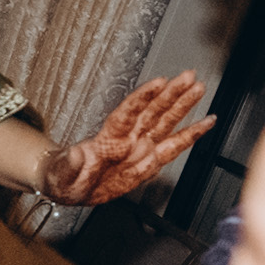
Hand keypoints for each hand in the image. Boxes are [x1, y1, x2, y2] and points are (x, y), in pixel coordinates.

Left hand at [37, 71, 211, 206]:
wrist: (70, 188)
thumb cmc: (64, 176)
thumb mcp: (60, 173)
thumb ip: (69, 164)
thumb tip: (74, 156)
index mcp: (106, 140)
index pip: (127, 113)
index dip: (142, 98)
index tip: (158, 83)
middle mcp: (126, 140)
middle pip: (152, 112)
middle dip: (171, 94)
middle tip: (189, 76)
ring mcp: (139, 149)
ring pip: (165, 123)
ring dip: (183, 106)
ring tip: (199, 88)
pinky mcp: (148, 163)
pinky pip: (173, 147)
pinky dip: (190, 135)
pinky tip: (204, 123)